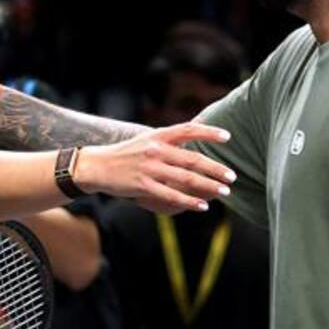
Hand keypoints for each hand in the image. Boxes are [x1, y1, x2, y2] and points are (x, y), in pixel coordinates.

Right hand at [74, 123, 235, 213]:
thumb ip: (172, 136)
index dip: (208, 132)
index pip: (187, 129)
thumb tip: (199, 123)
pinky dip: (189, 201)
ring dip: (208, 186)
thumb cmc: (126, 153)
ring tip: (224, 192)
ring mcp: (150, 168)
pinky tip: (202, 206)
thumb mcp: (148, 138)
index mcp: (158, 136)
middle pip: (192, 158)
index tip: (227, 137)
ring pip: (186, 178)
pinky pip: (171, 195)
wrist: (97, 166)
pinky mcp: (143, 186)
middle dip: (215, 169)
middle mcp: (155, 150)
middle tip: (232, 176)